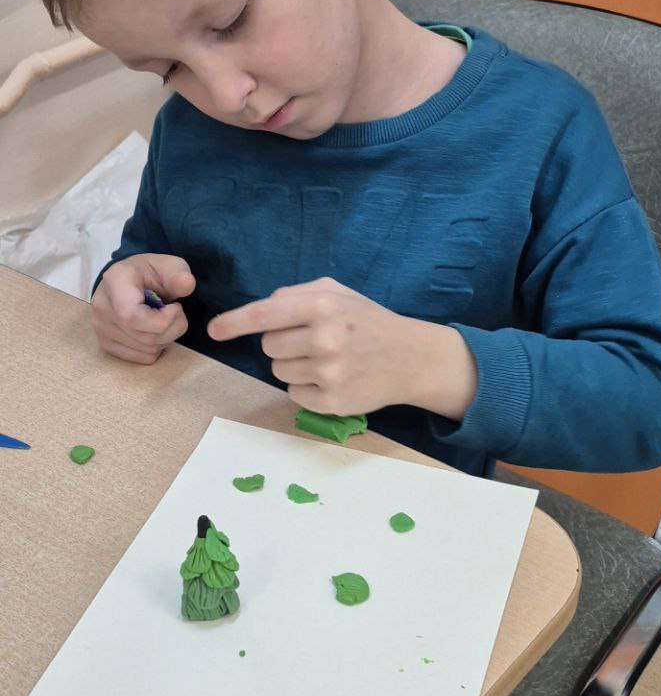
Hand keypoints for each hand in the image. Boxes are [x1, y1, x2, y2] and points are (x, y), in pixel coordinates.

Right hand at [91, 254, 195, 363]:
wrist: (130, 281)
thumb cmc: (150, 273)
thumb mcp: (168, 265)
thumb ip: (178, 273)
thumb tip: (187, 284)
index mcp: (115, 281)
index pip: (132, 316)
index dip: (162, 320)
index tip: (176, 307)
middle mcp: (102, 306)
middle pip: (145, 337)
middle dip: (172, 328)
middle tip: (176, 311)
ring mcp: (100, 328)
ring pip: (147, 349)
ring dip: (166, 338)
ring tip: (162, 317)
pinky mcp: (106, 344)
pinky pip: (142, 357)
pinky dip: (156, 347)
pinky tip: (152, 329)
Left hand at [207, 277, 476, 419]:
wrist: (411, 358)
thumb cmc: (369, 320)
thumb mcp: (338, 293)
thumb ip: (296, 294)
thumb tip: (261, 311)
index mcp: (323, 305)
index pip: (265, 314)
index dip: (234, 322)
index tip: (214, 330)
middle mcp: (324, 339)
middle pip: (268, 345)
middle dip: (282, 342)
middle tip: (312, 341)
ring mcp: (328, 374)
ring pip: (277, 370)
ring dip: (293, 365)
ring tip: (325, 359)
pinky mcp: (332, 402)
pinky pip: (293, 394)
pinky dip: (306, 387)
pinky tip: (332, 378)